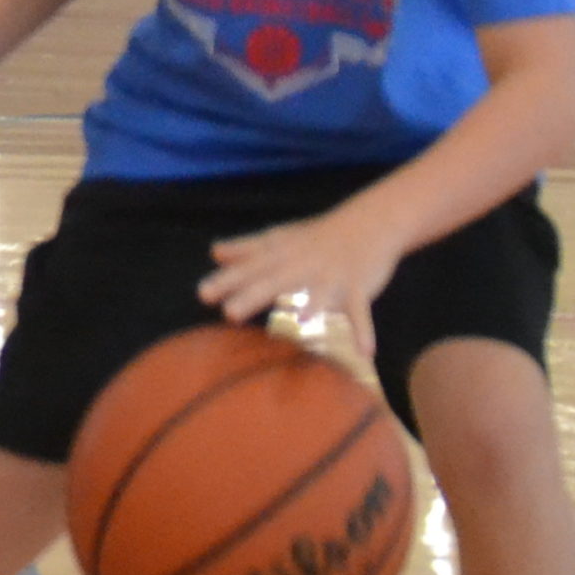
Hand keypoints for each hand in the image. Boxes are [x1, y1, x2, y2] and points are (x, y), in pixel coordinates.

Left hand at [197, 207, 404, 363]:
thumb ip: (247, 249)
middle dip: (253, 296)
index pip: (249, 269)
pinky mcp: (359, 285)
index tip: (203, 294)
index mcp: (281, 255)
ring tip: (298, 324)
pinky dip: (364, 330)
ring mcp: (331, 276)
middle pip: (275, 281)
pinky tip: (364, 352)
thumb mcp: (280, 238)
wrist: (371, 221)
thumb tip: (215, 252)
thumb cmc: (317, 236)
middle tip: (230, 313)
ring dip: (310, 308)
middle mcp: (302, 265)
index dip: (226, 281)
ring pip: (317, 294)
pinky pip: (361, 310)